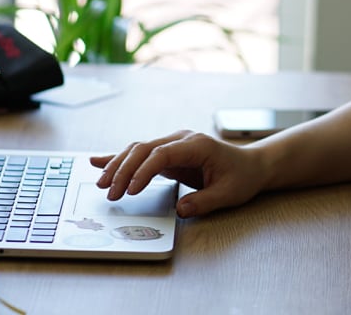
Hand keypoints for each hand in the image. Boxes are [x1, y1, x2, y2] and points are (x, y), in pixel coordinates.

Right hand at [91, 130, 268, 217]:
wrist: (251, 166)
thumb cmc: (241, 177)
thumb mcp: (228, 194)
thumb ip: (204, 202)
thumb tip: (180, 210)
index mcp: (197, 145)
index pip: (162, 154)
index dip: (143, 171)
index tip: (132, 191)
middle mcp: (181, 140)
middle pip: (144, 149)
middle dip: (124, 170)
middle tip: (109, 193)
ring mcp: (173, 144)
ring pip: (138, 149)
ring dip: (118, 165)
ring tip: (102, 184)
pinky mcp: (168, 154)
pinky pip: (141, 155)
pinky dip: (120, 159)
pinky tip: (99, 161)